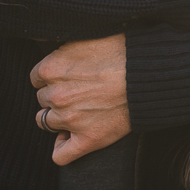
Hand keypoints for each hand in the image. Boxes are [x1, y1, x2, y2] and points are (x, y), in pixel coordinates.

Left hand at [31, 34, 128, 165]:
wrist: (153, 73)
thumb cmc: (127, 50)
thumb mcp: (89, 35)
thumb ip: (64, 43)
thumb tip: (45, 40)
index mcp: (51, 68)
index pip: (37, 78)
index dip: (53, 77)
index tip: (68, 77)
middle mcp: (56, 95)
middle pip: (43, 100)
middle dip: (58, 96)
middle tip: (81, 90)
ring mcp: (71, 119)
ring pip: (46, 123)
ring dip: (59, 118)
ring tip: (79, 111)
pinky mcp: (88, 139)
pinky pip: (61, 155)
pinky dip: (63, 148)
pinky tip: (71, 139)